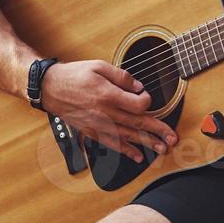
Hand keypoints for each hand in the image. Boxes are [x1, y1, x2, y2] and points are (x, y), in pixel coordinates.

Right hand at [39, 59, 176, 162]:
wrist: (50, 89)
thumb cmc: (74, 75)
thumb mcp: (99, 66)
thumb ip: (122, 77)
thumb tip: (139, 87)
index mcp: (108, 95)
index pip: (139, 105)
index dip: (148, 102)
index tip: (147, 98)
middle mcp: (105, 113)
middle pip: (138, 124)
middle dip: (158, 132)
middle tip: (173, 139)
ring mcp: (99, 125)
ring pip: (128, 137)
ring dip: (147, 144)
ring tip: (162, 149)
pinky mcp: (92, 132)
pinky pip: (112, 144)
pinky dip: (126, 151)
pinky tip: (137, 156)